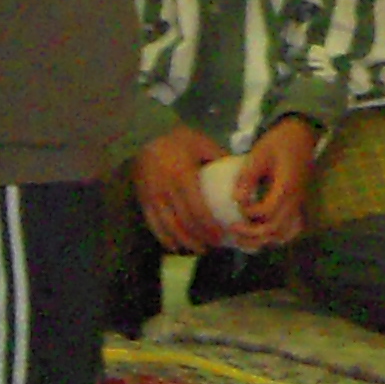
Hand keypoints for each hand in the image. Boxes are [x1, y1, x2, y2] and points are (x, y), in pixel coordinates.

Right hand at [133, 125, 232, 251]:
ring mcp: (153, 197)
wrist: (144, 135)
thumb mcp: (201, 143)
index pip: (198, 210)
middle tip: (213, 246)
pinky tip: (175, 246)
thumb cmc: (177, 140)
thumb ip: (220, 157)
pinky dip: (164, 238)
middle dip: (200, 238)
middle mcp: (167, 190)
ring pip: (169, 228)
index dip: (209, 227)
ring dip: (184, 242)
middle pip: (185, 223)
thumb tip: (241, 173)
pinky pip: (153, 225)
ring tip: (198, 248)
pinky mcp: (143, 200)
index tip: (220, 237)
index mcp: (183, 176)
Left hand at [229, 116, 318, 248]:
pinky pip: (292, 229)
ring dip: (263, 240)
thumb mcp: (259, 153)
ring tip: (243, 239)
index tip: (237, 204)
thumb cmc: (279, 141)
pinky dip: (277, 236)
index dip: (249, 214)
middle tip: (233, 230)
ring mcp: (299, 204)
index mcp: (286, 187)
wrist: (302, 133)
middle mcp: (295, 201)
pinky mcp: (299, 205)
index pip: (267, 213)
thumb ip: (248, 176)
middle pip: (275, 229)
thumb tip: (236, 199)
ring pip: (284, 234)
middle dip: (252, 234)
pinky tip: (262, 235)